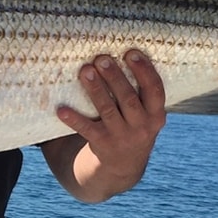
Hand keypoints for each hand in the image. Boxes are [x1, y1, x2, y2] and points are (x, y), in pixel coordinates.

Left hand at [43, 50, 166, 202]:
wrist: (122, 167)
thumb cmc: (131, 125)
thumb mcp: (145, 113)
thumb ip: (139, 91)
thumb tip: (122, 49)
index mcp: (156, 115)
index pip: (155, 90)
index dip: (145, 71)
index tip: (130, 52)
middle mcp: (142, 127)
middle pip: (128, 99)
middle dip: (115, 77)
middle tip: (101, 58)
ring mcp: (122, 138)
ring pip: (108, 111)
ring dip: (96, 90)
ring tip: (85, 71)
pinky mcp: (102, 145)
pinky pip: (87, 130)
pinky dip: (74, 119)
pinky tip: (61, 110)